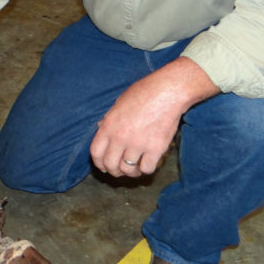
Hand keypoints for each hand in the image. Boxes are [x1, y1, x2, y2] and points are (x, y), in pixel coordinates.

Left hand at [90, 57, 218, 178]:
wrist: (167, 92)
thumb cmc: (144, 93)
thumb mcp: (118, 104)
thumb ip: (109, 120)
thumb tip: (101, 129)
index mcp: (108, 125)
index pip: (96, 153)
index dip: (99, 163)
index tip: (104, 166)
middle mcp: (120, 137)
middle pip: (110, 165)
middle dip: (114, 171)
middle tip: (120, 171)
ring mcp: (138, 144)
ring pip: (128, 170)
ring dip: (131, 172)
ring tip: (135, 167)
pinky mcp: (156, 148)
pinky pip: (147, 169)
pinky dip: (146, 168)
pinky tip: (147, 162)